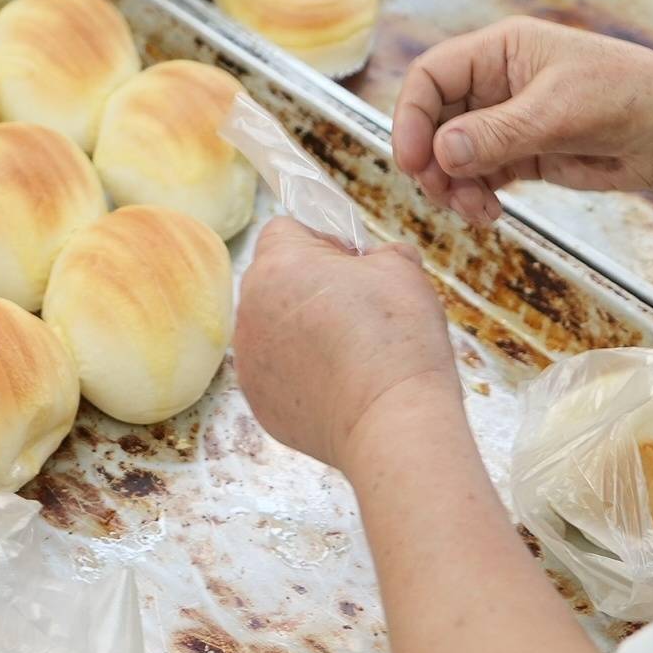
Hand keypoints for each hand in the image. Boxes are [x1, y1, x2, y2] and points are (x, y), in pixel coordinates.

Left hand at [232, 219, 463, 472]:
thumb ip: (383, 253)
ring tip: (352, 354)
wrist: (392, 422)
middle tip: (359, 311)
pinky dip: (301, 373)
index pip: (284, 229)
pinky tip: (340, 387)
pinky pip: (276, 371)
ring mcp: (249, 359)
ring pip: (273, 326)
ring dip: (303, 330)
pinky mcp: (258, 401)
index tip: (355, 267)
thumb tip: (379, 260)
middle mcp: (250, 308)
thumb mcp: (403, 271)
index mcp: (277, 265)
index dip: (323, 241)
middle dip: (311, 286)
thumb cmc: (397, 340)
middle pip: (275, 279)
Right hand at [391, 16, 652, 226]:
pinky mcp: (522, 155)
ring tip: (476, 212)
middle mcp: (495, 82)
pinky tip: (490, 215)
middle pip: (434, 118)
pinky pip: (478, 175)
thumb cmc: (626, 98)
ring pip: (451, 153)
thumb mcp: (558, 113)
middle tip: (443, 195)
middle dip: (431, 159)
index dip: (411, 115)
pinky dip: (474, 197)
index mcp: (500, 50)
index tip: (412, 160)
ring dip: (453, 185)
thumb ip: (497, 134)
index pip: (432, 75)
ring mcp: (507, 120)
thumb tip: (439, 153)